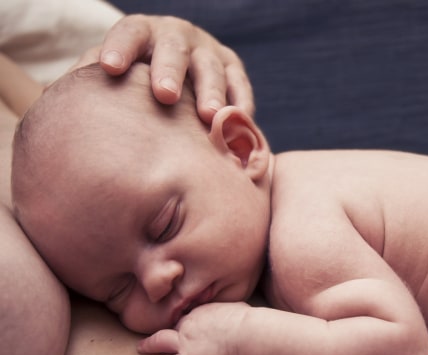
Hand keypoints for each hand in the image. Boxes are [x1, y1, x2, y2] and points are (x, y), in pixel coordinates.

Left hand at [95, 14, 253, 123]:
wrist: (176, 77)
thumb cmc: (134, 82)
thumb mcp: (114, 72)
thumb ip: (90, 80)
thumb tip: (60, 100)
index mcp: (142, 32)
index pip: (129, 33)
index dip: (120, 47)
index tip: (109, 67)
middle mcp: (177, 36)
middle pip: (174, 49)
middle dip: (170, 71)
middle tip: (164, 95)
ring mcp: (208, 51)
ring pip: (211, 67)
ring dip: (211, 91)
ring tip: (208, 117)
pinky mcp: (232, 68)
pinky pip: (239, 85)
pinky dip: (239, 103)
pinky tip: (237, 120)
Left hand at [134, 302, 250, 354]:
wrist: (250, 334)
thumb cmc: (251, 322)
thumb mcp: (238, 307)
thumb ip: (229, 310)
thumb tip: (234, 313)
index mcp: (201, 311)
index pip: (187, 316)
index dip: (184, 321)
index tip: (184, 325)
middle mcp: (189, 324)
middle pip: (171, 326)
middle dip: (163, 330)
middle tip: (155, 334)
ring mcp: (185, 342)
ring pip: (159, 342)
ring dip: (149, 345)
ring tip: (141, 348)